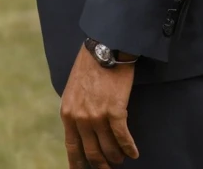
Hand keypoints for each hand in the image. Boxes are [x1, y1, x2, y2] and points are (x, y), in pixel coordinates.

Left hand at [61, 45, 138, 167]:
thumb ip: (75, 111)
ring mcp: (97, 115)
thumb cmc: (89, 66)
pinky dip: (129, 148)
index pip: (72, 148)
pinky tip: (134, 152)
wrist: (104, 47)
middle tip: (109, 167)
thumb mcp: (73, 90)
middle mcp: (80, 117)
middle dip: (102, 164)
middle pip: (92, 153)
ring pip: (109, 148)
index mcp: (68, 112)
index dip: (79, 165)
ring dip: (117, 157)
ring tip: (122, 158)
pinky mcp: (114, 110)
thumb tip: (80, 131)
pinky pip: (123, 138)